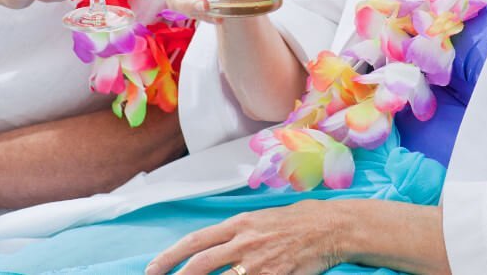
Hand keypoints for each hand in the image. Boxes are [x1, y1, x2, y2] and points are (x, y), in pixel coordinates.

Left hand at [146, 200, 346, 274]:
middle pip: (199, 264)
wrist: (333, 227)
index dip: (169, 256)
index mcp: (240, 223)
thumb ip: (239, 230)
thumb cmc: (302, 219)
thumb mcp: (264, 217)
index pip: (195, 241)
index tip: (152, 269)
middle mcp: (244, 242)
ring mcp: (258, 263)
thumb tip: (217, 244)